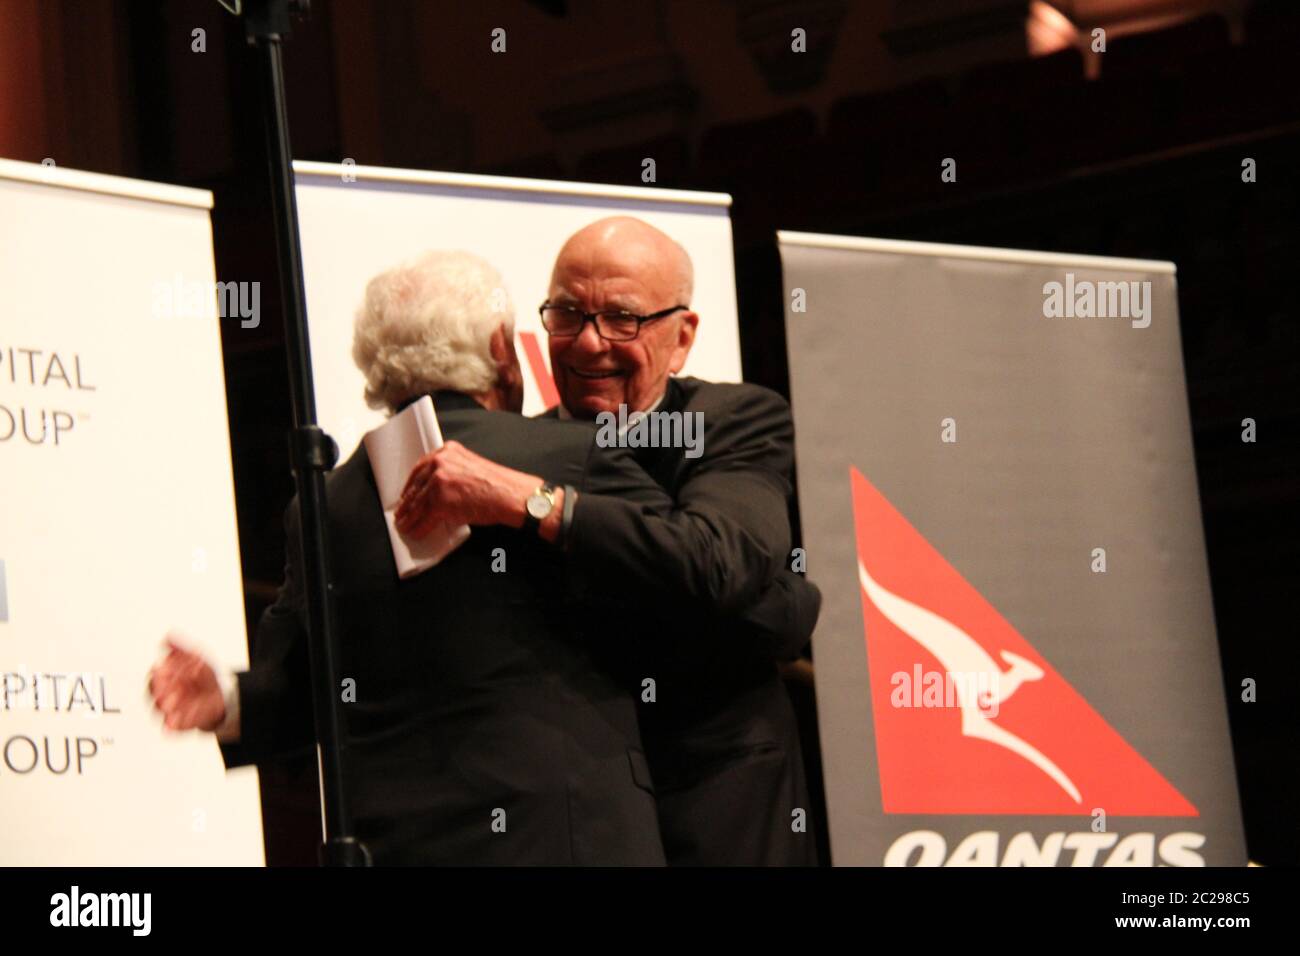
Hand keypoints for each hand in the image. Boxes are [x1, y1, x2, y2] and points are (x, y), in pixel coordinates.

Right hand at [149, 634, 225, 731]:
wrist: (219, 695)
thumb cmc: (202, 676)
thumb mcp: (196, 657)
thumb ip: (181, 649)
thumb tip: (168, 636)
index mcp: (164, 677)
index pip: (156, 674)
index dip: (159, 672)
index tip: (162, 669)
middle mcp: (163, 694)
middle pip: (154, 693)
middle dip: (159, 690)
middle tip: (165, 688)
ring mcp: (169, 710)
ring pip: (161, 711)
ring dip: (164, 709)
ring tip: (171, 705)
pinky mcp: (178, 723)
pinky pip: (173, 727)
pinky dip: (173, 726)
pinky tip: (174, 724)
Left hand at [395, 440, 536, 537]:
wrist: (510, 495)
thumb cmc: (498, 484)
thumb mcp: (471, 466)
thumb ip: (452, 471)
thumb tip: (436, 490)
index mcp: (447, 451)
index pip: (420, 468)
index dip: (411, 484)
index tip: (406, 494)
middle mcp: (440, 462)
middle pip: (416, 486)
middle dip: (407, 502)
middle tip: (401, 512)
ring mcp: (438, 482)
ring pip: (416, 504)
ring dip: (409, 517)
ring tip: (404, 525)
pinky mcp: (439, 502)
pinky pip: (423, 518)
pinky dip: (418, 528)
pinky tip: (415, 532)